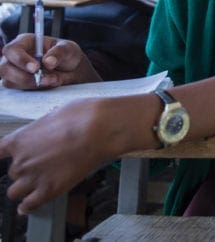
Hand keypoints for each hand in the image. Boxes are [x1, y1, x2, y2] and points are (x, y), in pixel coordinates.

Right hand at [0, 33, 99, 88]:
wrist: (72, 71)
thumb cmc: (67, 55)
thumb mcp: (68, 49)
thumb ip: (59, 52)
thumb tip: (48, 61)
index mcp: (25, 42)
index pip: (12, 50)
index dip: (20, 59)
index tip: (36, 68)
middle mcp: (15, 56)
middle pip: (4, 68)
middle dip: (24, 76)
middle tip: (46, 78)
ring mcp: (14, 71)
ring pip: (9, 81)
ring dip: (31, 84)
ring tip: (53, 80)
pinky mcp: (17, 84)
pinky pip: (17, 90)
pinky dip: (33, 89)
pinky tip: (48, 84)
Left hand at [0, 98, 127, 213]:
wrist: (100, 129)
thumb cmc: (83, 116)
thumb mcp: (57, 112)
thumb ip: (45, 126)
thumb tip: (50, 127)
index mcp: (20, 140)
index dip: (3, 156)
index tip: (9, 158)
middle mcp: (21, 161)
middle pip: (12, 172)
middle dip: (25, 169)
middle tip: (40, 164)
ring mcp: (34, 178)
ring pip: (15, 192)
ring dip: (24, 188)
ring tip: (36, 183)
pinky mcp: (49, 190)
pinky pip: (28, 205)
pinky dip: (27, 206)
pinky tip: (29, 205)